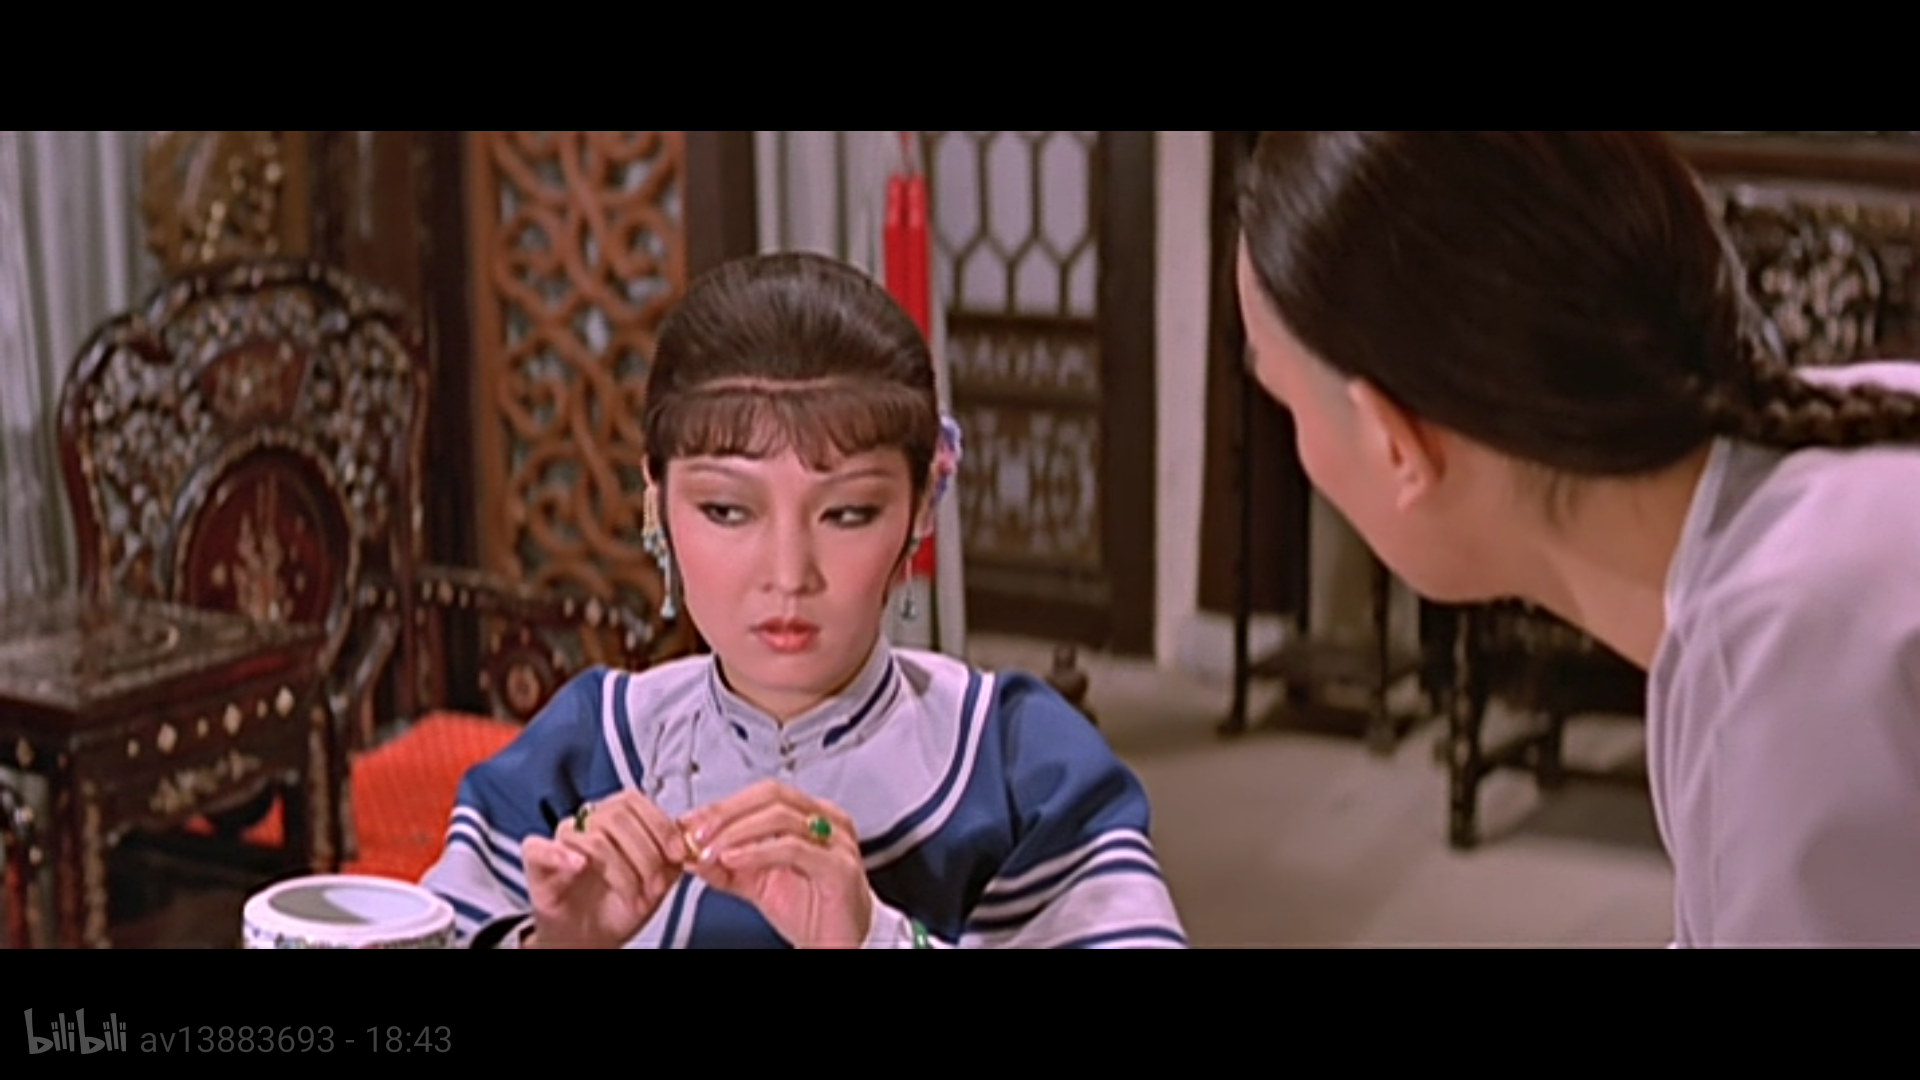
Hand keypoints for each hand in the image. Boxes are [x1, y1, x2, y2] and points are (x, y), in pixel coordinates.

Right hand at [521, 790, 694, 947]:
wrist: (590, 939)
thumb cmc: (619, 906)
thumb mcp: (657, 881)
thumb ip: (671, 857)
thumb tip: (688, 839)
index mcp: (616, 820)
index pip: (635, 802)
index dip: (660, 826)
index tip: (677, 853)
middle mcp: (588, 824)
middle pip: (617, 816)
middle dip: (645, 854)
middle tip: (655, 886)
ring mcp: (562, 841)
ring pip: (592, 837)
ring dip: (620, 870)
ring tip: (632, 895)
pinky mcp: (538, 862)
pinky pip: (539, 848)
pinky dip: (561, 855)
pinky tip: (579, 866)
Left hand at [679, 780, 872, 948]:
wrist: (838, 947)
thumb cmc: (810, 914)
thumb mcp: (758, 884)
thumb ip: (726, 866)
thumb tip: (691, 850)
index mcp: (810, 817)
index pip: (762, 794)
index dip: (723, 805)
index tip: (690, 822)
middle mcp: (828, 821)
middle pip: (771, 796)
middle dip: (726, 812)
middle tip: (695, 832)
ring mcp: (837, 842)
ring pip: (780, 818)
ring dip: (735, 833)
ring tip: (708, 851)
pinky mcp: (838, 868)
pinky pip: (793, 848)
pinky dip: (757, 851)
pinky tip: (733, 859)